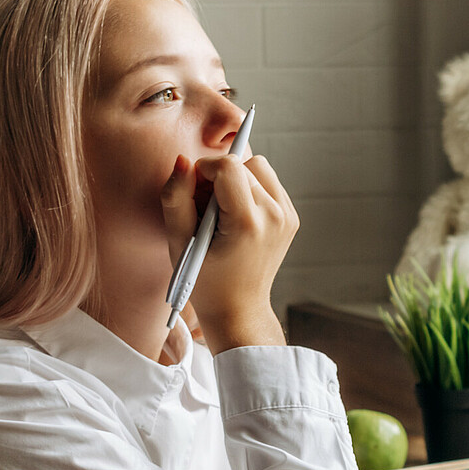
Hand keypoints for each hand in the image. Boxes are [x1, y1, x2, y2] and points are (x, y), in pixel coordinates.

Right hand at [161, 148, 296, 350]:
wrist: (238, 309)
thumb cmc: (203, 279)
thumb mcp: (179, 241)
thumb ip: (176, 197)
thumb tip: (183, 161)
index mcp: (248, 223)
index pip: (229, 166)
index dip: (204, 171)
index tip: (194, 192)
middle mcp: (275, 216)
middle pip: (244, 164)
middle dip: (219, 177)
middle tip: (205, 208)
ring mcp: (288, 216)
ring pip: (258, 167)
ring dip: (236, 179)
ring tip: (222, 211)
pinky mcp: (292, 217)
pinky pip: (269, 182)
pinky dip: (250, 189)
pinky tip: (237, 215)